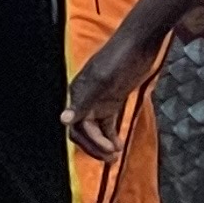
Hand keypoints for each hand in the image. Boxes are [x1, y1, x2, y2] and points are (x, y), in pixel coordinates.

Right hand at [64, 29, 156, 161]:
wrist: (139, 43)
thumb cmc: (120, 58)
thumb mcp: (102, 80)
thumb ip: (83, 102)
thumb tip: (64, 120)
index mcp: (78, 93)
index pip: (76, 126)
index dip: (90, 141)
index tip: (109, 149)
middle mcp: (85, 99)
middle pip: (83, 131)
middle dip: (95, 146)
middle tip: (111, 159)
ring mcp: (99, 100)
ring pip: (95, 130)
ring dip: (103, 144)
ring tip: (115, 155)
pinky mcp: (112, 100)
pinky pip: (106, 123)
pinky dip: (111, 136)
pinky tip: (119, 144)